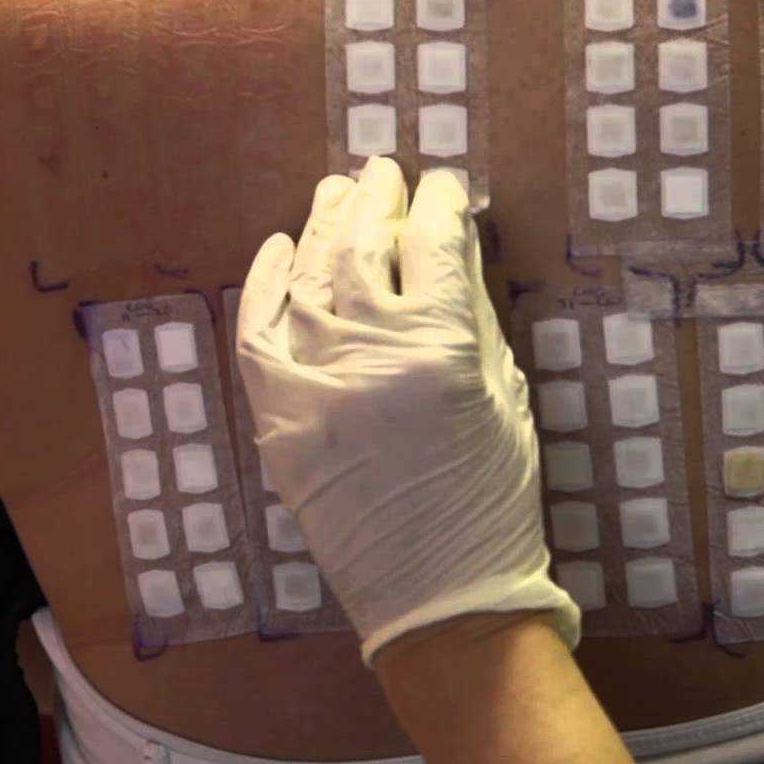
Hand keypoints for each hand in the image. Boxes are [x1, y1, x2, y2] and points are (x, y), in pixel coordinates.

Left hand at [235, 157, 577, 665]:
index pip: (434, 243)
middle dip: (374, 198)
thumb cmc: (491, 496)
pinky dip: (265, 283)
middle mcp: (370, 354)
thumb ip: (472, 314)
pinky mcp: (276, 416)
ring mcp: (314, 383)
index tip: (441, 184)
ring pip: (309, 276)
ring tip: (335, 193)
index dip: (438, 203)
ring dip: (322, 226)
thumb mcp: (504, 395)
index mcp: (441, 348)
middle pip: (363, 246)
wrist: (437, 593)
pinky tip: (280, 247)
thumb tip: (450, 242)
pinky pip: (258, 331)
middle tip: (381, 170)